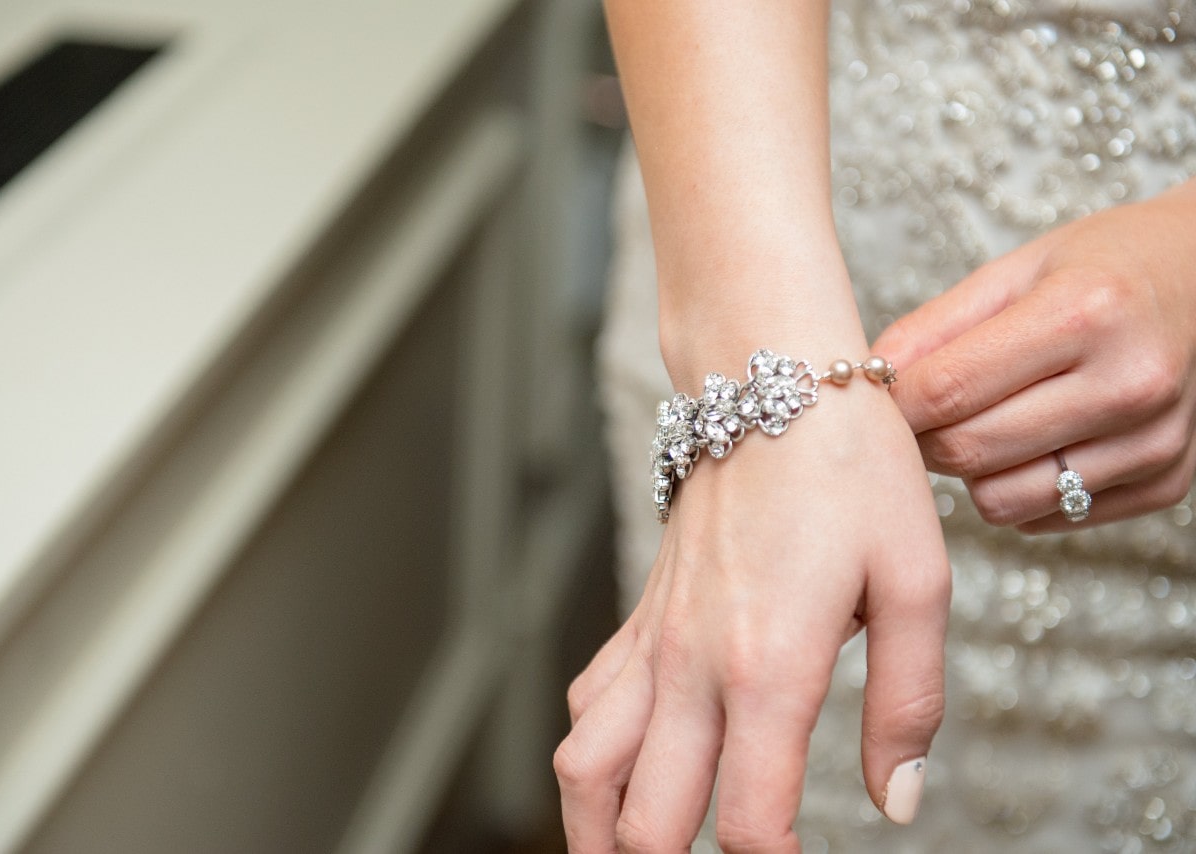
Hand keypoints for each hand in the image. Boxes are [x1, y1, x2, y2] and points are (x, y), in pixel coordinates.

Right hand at [555, 389, 949, 851]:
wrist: (772, 379)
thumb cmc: (851, 469)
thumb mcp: (919, 583)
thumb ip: (909, 704)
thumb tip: (897, 801)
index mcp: (769, 667)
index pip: (750, 824)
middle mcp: (692, 665)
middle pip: (644, 822)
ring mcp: (654, 640)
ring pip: (583, 768)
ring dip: (597, 832)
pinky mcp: (641, 614)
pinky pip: (588, 703)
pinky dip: (594, 756)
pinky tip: (625, 768)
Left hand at [874, 183, 1195, 532]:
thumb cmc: (1102, 268)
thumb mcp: (1014, 271)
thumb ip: (933, 329)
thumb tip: (864, 381)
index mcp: (1086, 313)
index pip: (948, 389)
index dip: (893, 402)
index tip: (871, 394)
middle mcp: (1130, 384)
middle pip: (969, 452)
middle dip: (924, 436)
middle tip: (923, 409)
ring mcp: (1156, 442)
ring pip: (1001, 501)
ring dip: (972, 470)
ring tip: (986, 419)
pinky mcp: (1168, 483)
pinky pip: (1046, 518)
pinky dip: (1021, 488)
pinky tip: (1037, 439)